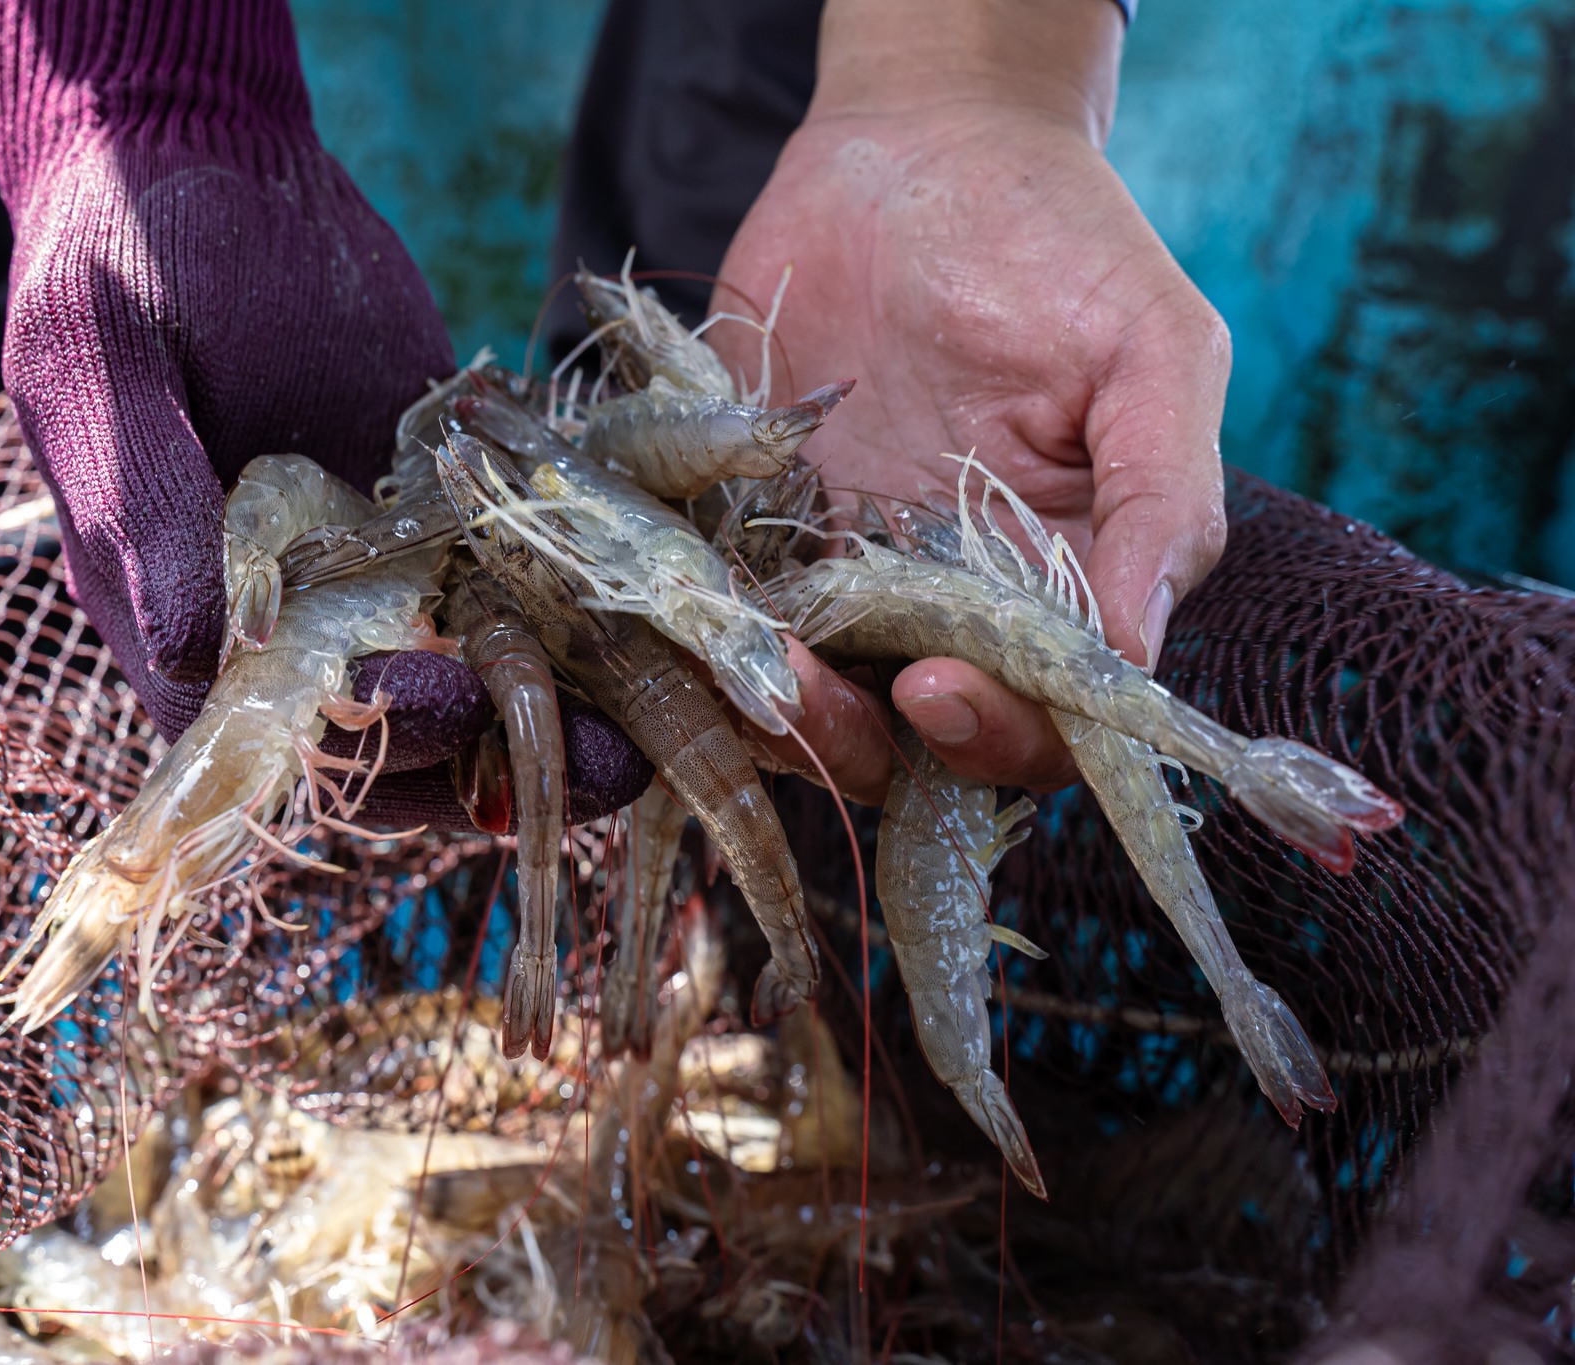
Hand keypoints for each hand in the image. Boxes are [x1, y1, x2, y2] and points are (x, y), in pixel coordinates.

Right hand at [0, 0, 652, 827]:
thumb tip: (202, 652)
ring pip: (475, 683)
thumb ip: (142, 507)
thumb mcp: (101, 372)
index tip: (449, 691)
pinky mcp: (450, 513)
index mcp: (187, 618)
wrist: (210, 164)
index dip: (374, 744)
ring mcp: (380, 571)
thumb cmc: (122, 259)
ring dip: (558, 718)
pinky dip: (583, 623)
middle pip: (399, 739)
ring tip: (643, 729)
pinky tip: (658, 631)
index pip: (285, 737)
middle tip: (593, 746)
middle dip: (495, 753)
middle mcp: (293, 621)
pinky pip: (519, 588)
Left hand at [709, 0, 1230, 796]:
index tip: (938, 685)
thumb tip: (1137, 652)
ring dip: (772, 704)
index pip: (1044, 718)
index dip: (998, 732)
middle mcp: (955, 599)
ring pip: (810, 696)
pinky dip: (700, 630)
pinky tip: (681, 598)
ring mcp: (848, 570)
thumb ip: (1161, 495)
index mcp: (1064, 580)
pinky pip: (724, 615)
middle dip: (862, 739)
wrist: (915, 146)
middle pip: (914, 739)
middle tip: (807, 688)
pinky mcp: (754, 527)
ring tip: (740, 652)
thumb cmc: (1058, 237)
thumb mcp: (1149, 348)